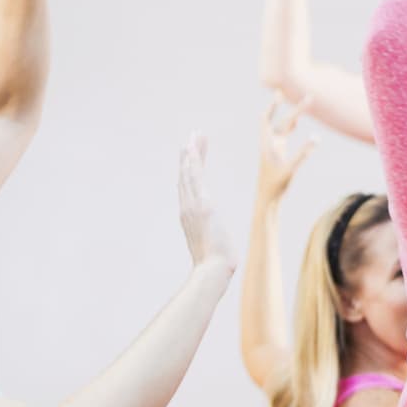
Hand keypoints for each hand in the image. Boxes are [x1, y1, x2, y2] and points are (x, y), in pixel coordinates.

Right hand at [179, 134, 234, 271]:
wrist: (212, 270)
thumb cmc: (215, 265)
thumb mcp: (214, 249)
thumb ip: (213, 243)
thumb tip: (221, 251)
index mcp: (190, 217)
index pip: (188, 188)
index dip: (189, 171)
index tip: (191, 157)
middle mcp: (187, 208)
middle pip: (186, 176)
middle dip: (189, 156)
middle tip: (190, 138)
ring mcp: (192, 206)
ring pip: (189, 173)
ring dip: (191, 153)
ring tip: (194, 135)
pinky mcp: (202, 204)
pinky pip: (195, 177)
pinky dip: (194, 161)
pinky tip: (193, 148)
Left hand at [258, 94, 318, 202]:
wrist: (267, 197)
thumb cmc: (276, 184)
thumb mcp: (291, 168)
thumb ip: (303, 153)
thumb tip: (317, 137)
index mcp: (268, 143)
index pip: (267, 118)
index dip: (273, 106)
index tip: (280, 93)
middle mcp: (270, 143)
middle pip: (283, 121)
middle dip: (295, 110)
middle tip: (309, 98)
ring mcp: (275, 148)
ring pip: (283, 127)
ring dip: (292, 116)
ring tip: (304, 104)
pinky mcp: (279, 154)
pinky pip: (285, 135)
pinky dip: (291, 127)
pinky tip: (296, 123)